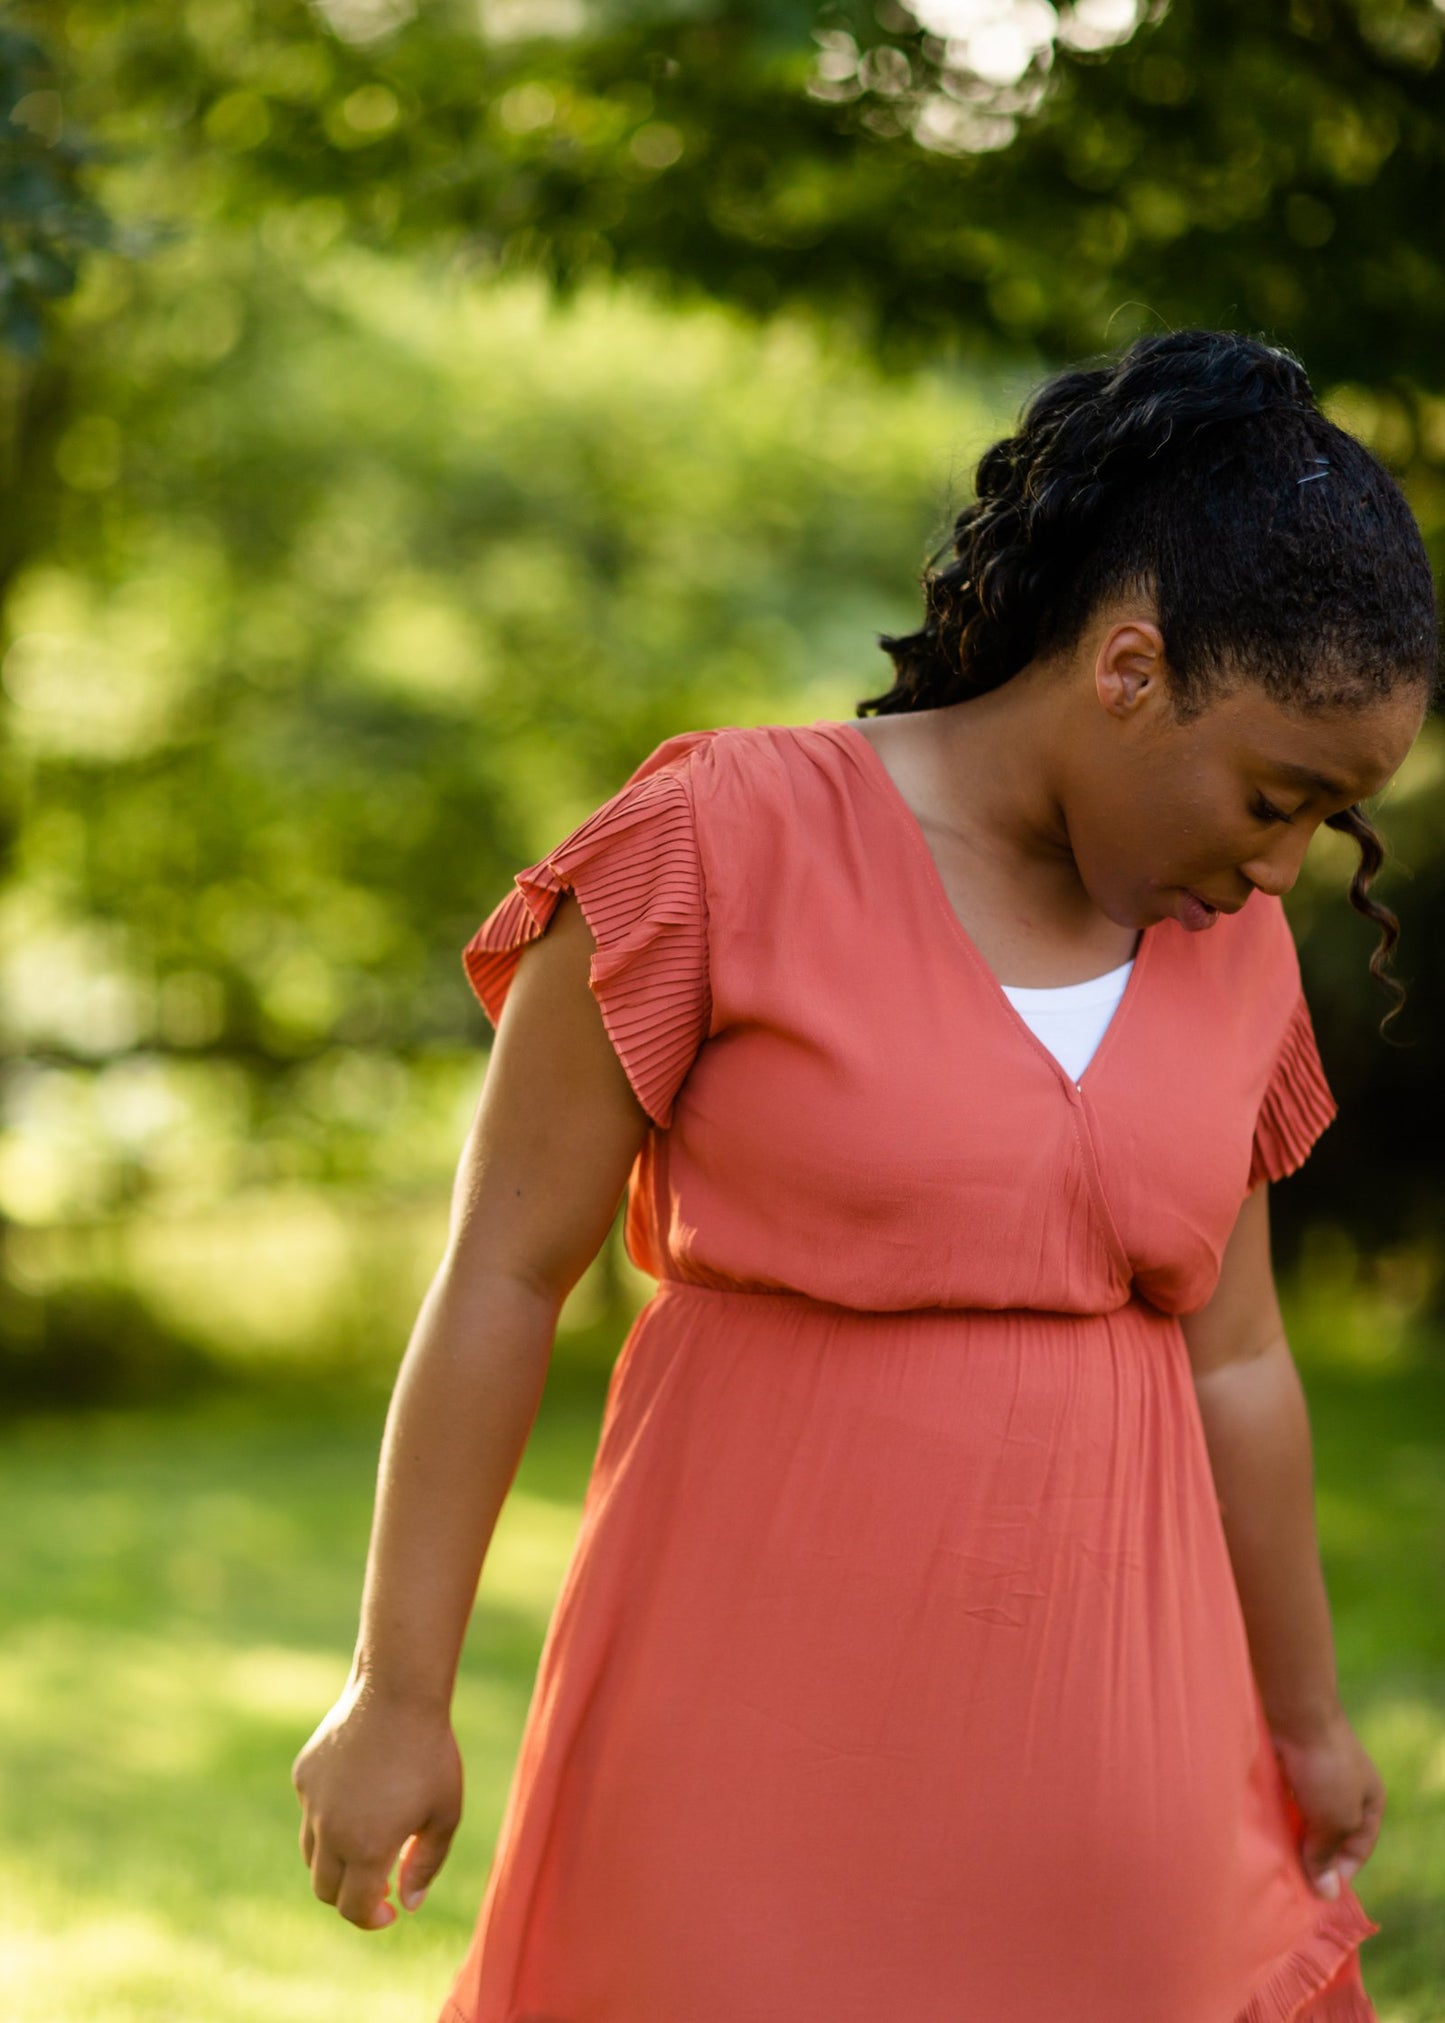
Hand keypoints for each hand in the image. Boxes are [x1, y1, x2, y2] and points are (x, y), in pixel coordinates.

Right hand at [292, 1672, 462, 1929]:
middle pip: (325, 1888)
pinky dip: (328, 1816)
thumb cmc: (430, 1754)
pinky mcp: (303, 1774)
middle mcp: (329, 1831)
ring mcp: (311, 1802)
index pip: (353, 1908)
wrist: (397, 1693)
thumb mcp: (444, 1814)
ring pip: (312, 1853)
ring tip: (368, 1841)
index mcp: (366, 1848)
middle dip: (350, 1895)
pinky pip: (311, 1810)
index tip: (389, 1911)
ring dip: (336, 1861)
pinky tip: (359, 1790)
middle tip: (379, 1883)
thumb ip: (425, 1865)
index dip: (371, 1918)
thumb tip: (407, 1903)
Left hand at [1270, 1704, 1384, 1902]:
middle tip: (1288, 1883)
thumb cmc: (1326, 1768)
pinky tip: (1259, 1831)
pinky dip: (1273, 1817)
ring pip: (1301, 1819)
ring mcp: (1313, 1777)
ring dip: (1287, 1837)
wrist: (1294, 1712)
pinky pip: (1281, 1802)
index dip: (1338, 1873)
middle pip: (1327, 1835)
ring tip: (1270, 1861)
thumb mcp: (1336, 1820)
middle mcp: (1343, 1790)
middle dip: (1309, 1856)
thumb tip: (1326, 1894)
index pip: (1357, 1850)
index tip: (1315, 1894)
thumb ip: (1328, 1855)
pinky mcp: (1286, 1768)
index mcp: (1369, 1802)